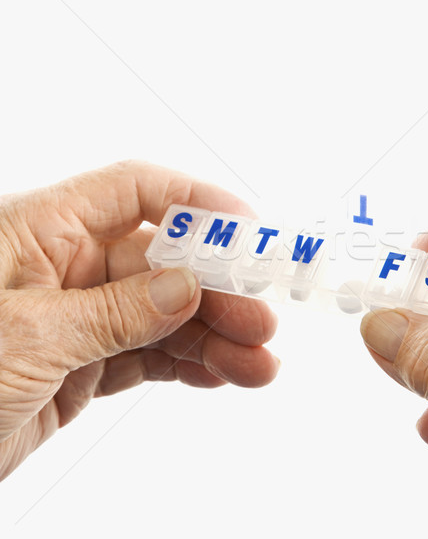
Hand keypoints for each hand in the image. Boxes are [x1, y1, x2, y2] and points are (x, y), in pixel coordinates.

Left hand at [0, 161, 278, 479]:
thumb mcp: (25, 338)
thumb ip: (114, 311)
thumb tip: (185, 288)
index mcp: (40, 232)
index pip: (132, 192)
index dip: (194, 202)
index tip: (244, 227)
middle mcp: (65, 268)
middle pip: (163, 263)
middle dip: (217, 292)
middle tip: (261, 320)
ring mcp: (79, 318)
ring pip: (164, 316)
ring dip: (214, 338)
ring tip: (257, 365)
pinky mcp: (84, 364)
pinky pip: (149, 355)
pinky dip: (187, 365)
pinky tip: (220, 375)